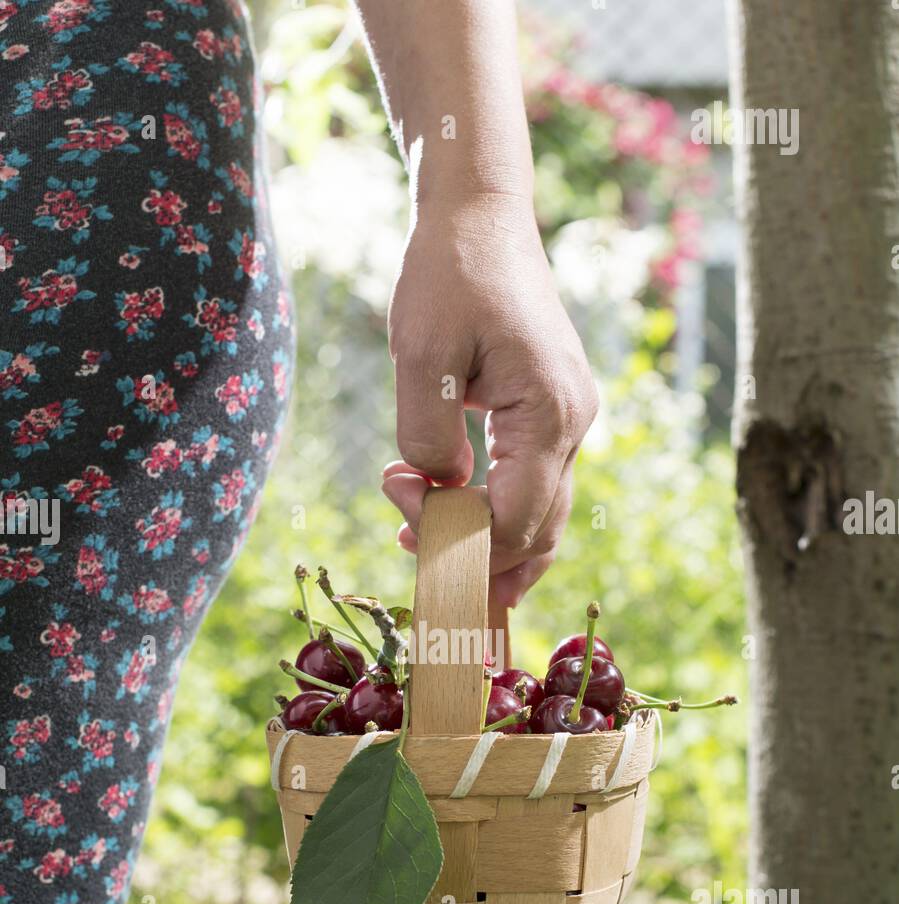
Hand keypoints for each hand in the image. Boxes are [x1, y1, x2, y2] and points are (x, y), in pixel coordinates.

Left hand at [382, 194, 597, 607]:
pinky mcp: (554, 413)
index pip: (511, 522)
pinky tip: (467, 535)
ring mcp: (570, 420)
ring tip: (438, 566)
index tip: (395, 497)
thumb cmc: (449, 274)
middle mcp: (574, 425)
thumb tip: (440, 493)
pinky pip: (539, 488)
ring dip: (493, 550)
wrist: (481, 216)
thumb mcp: (421, 356)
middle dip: (474, 557)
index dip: (452, 535)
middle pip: (537, 533)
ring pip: (545, 519)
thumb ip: (428, 437)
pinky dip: (504, 521)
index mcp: (549, 414)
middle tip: (408, 553)